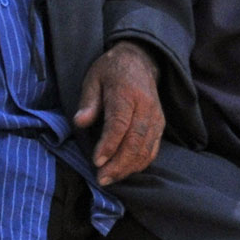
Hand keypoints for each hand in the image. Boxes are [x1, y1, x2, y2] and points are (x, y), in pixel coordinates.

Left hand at [73, 41, 165, 185]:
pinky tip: (125, 171)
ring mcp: (155, 117)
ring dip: (128, 167)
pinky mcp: (160, 125)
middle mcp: (145, 106)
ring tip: (110, 179)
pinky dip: (140, 163)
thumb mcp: (93, 79)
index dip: (109, 145)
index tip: (96, 161)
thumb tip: (80, 122)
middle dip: (118, 163)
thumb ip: (88, 102)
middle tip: (102, 178)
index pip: (120, 123)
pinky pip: (153, 149)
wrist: (139, 61)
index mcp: (127, 93)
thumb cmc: (111, 72)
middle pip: (135, 140)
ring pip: (146, 148)